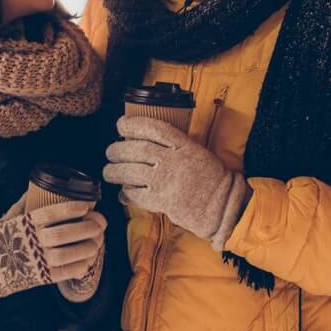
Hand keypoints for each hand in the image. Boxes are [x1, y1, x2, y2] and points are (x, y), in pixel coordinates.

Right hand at [0, 198, 105, 304]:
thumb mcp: (5, 218)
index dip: (72, 208)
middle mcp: (31, 242)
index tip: (87, 205)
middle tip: (100, 222)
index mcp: (24, 224)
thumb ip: (22, 205)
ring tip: (98, 240)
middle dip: (87, 227)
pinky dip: (81, 266)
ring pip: (69, 254)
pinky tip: (89, 259)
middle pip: (65, 234)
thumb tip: (33, 187)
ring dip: (88, 246)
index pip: (51, 213)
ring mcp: (36, 261)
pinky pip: (66, 273)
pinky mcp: (41, 278)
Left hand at [102, 115, 251, 249]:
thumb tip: (143, 139)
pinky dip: (126, 193)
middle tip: (110, 152)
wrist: (222, 206)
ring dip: (115, 171)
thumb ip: (173, 145)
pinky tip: (122, 192)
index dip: (133, 124)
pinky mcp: (163, 201)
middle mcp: (173, 161)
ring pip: (132, 171)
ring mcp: (167, 181)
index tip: (121, 124)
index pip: (153, 128)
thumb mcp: (196, 152)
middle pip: (137, 149)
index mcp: (184, 145)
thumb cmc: (210, 178)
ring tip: (109, 172)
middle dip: (118, 149)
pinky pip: (136, 195)